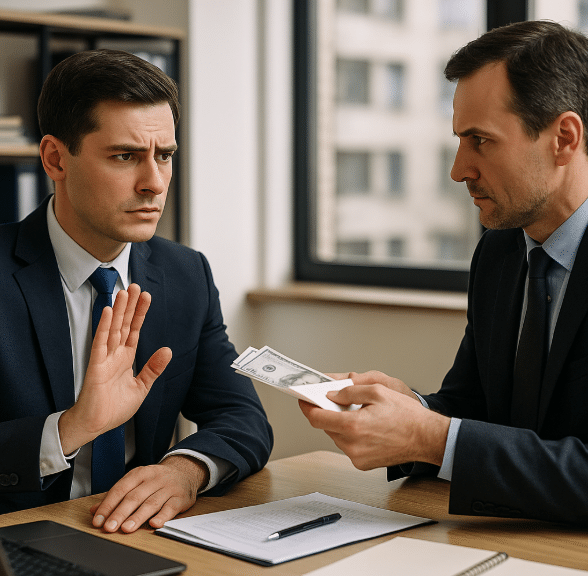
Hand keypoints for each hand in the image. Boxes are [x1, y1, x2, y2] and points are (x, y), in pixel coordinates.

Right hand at [59, 284, 171, 454]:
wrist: (97, 425)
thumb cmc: (114, 408)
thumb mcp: (142, 387)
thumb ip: (153, 368)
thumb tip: (168, 350)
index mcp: (126, 359)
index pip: (134, 331)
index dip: (140, 314)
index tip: (146, 297)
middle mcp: (115, 355)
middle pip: (124, 324)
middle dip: (130, 306)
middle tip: (136, 286)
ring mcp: (105, 358)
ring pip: (113, 328)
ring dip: (119, 310)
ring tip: (124, 292)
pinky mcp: (95, 366)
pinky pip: (100, 343)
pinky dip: (104, 327)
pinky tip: (109, 312)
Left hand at [91, 455, 208, 532]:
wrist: (185, 472)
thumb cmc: (157, 480)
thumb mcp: (137, 481)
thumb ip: (117, 496)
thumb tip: (95, 510)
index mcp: (141, 473)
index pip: (121, 488)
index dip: (108, 505)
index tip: (98, 520)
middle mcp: (154, 478)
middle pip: (135, 496)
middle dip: (120, 513)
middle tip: (109, 527)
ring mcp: (168, 488)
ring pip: (151, 502)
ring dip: (138, 516)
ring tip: (127, 528)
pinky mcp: (180, 498)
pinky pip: (171, 508)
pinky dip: (162, 516)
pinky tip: (154, 524)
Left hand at [299, 376, 448, 469]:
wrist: (426, 438)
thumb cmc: (406, 415)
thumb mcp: (377, 391)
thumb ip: (349, 393)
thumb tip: (332, 395)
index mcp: (353, 426)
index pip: (317, 418)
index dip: (307, 407)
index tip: (303, 400)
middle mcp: (352, 445)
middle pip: (326, 427)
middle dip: (327, 413)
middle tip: (333, 401)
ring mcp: (357, 457)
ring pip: (336, 437)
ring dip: (340, 424)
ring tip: (355, 413)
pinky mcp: (363, 464)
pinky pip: (348, 446)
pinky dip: (350, 435)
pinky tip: (364, 427)